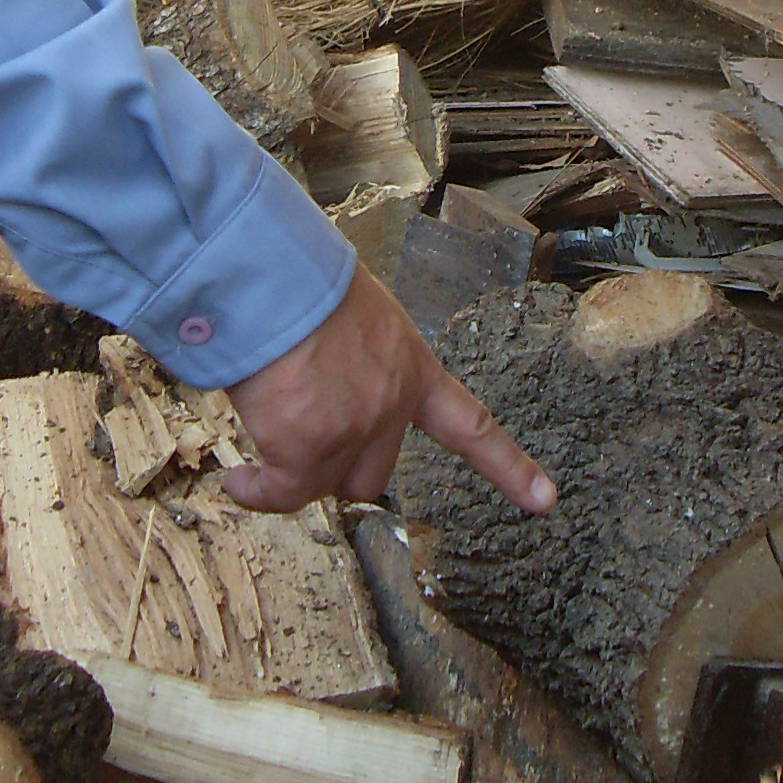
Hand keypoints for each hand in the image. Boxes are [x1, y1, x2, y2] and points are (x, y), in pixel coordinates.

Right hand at [221, 266, 555, 517]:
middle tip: (297, 446)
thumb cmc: (300, 283)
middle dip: (337, 469)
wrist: (268, 282)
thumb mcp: (357, 315)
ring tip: (255, 464)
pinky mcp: (307, 449)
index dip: (508, 469)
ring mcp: (352, 431)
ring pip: (326, 485)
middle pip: (375, 475)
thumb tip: (323, 382)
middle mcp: (391, 406)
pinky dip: (257, 494)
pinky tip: (237, 484)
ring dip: (291, 478)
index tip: (545, 500)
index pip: (471, 427)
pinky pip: (284, 494)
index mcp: (413, 369)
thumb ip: (360, 360)